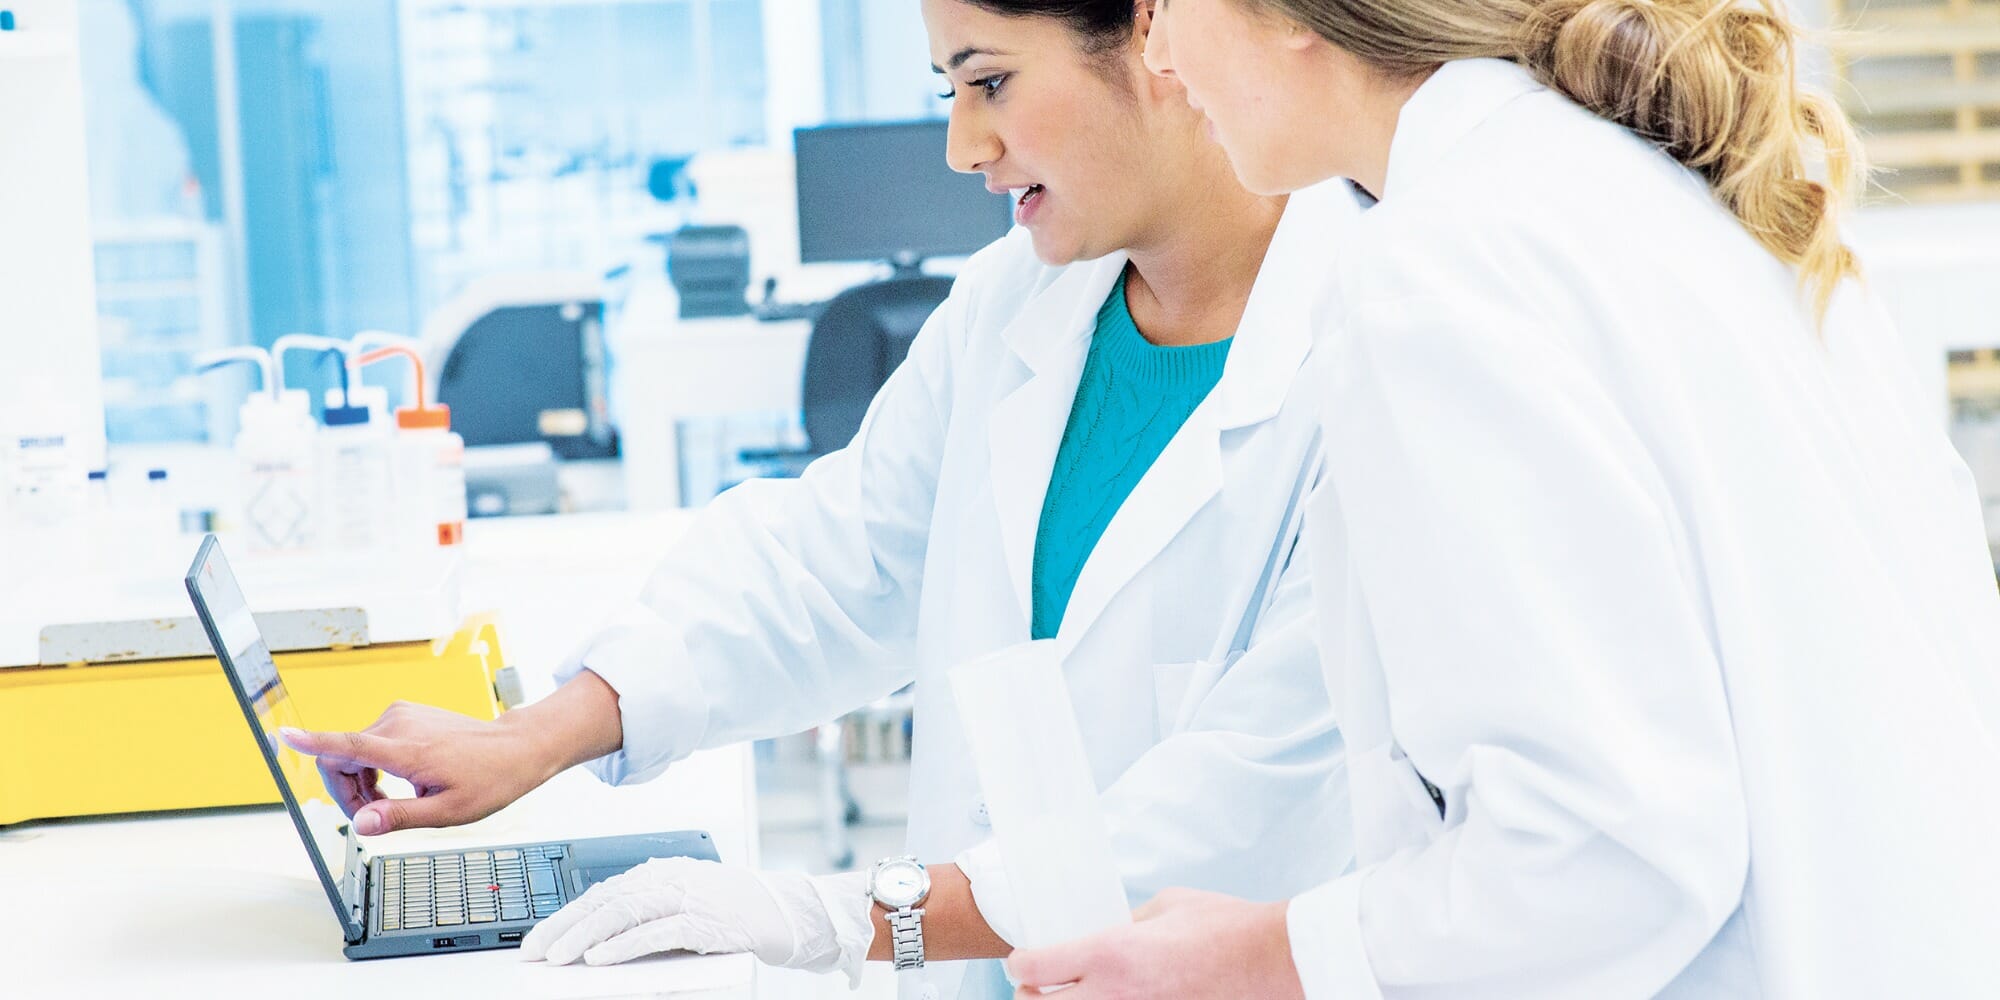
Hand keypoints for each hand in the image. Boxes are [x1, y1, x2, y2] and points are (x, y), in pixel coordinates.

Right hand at [278, 670, 624, 834]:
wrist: (515, 748)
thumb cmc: (489, 780)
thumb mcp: (447, 812)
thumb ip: (399, 817)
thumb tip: (361, 824)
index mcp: (406, 749)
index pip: (347, 744)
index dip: (311, 742)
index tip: (283, 734)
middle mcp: (398, 723)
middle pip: (341, 757)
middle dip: (346, 792)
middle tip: (374, 818)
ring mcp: (401, 715)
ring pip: (353, 751)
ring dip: (361, 782)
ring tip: (392, 803)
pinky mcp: (405, 714)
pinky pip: (370, 742)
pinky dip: (374, 767)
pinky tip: (400, 782)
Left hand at [521, 858, 874, 984]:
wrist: (791, 913)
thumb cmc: (736, 913)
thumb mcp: (686, 906)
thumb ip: (646, 915)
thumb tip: (596, 942)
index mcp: (662, 872)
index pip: (601, 893)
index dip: (565, 917)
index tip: (535, 940)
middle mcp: (670, 878)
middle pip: (604, 901)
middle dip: (563, 928)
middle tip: (533, 951)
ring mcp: (688, 897)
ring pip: (623, 913)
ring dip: (585, 937)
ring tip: (557, 957)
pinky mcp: (705, 921)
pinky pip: (655, 932)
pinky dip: (623, 945)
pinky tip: (599, 958)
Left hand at [1006, 888, 1305, 999]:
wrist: (1271, 961)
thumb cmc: (1225, 927)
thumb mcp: (1164, 906)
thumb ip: (1125, 922)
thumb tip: (1109, 931)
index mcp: (1109, 953)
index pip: (1032, 970)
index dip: (1020, 964)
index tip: (1023, 961)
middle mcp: (1114, 995)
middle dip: (1031, 997)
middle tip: (1039, 986)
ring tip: (1073, 995)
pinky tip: (1114, 999)